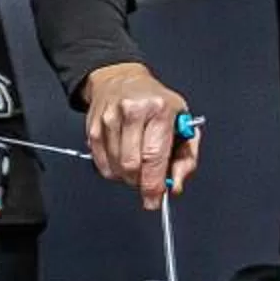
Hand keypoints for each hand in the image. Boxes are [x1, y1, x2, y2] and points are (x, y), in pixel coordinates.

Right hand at [83, 62, 197, 209]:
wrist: (123, 80)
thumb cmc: (156, 103)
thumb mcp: (182, 124)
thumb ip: (186, 158)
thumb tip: (175, 185)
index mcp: (159, 109)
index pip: (154, 156)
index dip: (154, 184)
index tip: (154, 200)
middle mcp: (132, 111)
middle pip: (132, 165)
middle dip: (141, 182)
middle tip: (147, 181)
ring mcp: (109, 119)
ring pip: (116, 168)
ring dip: (128, 177)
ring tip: (137, 164)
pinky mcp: (93, 128)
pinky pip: (102, 165)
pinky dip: (113, 171)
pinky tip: (122, 159)